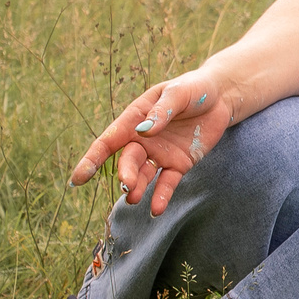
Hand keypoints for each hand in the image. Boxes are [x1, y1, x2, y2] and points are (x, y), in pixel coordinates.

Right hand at [70, 69, 236, 215]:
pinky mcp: (179, 164)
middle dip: (125, 174)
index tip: (78, 179)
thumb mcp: (178, 93)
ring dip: (137, 187)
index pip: (108, 141)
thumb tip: (145, 131)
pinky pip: (167, 182)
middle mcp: (143, 140)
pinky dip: (161, 196)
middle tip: (127, 186)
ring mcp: (160, 154)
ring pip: (143, 174)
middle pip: (127, 160)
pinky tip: (156, 210)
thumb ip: (162, 110)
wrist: (220, 97)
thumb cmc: (192, 89)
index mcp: (135, 119)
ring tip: (134, 199)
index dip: (92, 160)